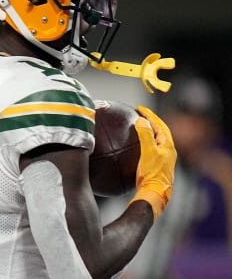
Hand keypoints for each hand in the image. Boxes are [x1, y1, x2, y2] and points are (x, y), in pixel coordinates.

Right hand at [129, 105, 176, 219]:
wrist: (154, 193)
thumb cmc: (152, 173)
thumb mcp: (148, 151)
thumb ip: (145, 135)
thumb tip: (141, 121)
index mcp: (168, 146)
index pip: (160, 125)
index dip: (150, 115)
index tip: (139, 109)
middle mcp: (168, 152)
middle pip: (160, 132)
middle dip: (150, 122)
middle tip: (139, 115)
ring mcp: (163, 159)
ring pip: (156, 140)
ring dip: (148, 132)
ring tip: (137, 127)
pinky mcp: (157, 166)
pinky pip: (150, 149)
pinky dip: (144, 143)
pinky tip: (134, 147)